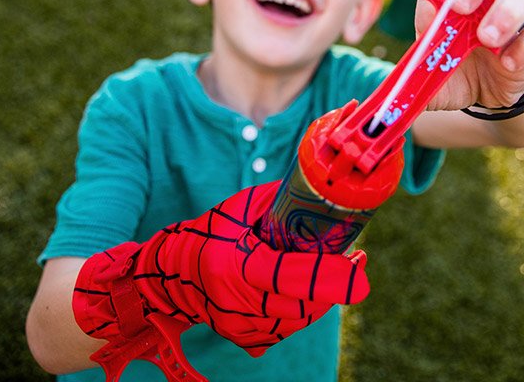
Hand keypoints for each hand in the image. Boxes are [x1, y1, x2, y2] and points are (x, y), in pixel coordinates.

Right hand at [73, 182, 369, 380]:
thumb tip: (317, 187)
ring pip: (296, 319)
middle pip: (300, 303)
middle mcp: (235, 301)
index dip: (326, 275)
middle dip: (333, 288)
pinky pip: (284, 328)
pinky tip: (316, 294)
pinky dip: (304, 311)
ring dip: (322, 301)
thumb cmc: (206, 234)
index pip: (288, 275)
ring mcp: (238, 325)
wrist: (165, 276)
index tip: (358, 266)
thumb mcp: (237, 210)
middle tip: (356, 267)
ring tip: (341, 276)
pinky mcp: (242, 337)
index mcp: (233, 266)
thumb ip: (275, 202)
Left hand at [390, 0, 523, 113]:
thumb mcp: (423, 80)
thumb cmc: (449, 74)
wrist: (485, 97)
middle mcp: (480, 0)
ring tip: (487, 40)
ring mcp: (509, 18)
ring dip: (505, 13)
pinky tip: (508, 64)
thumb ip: (406, 83)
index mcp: (445, 0)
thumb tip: (380, 98)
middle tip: (460, 8)